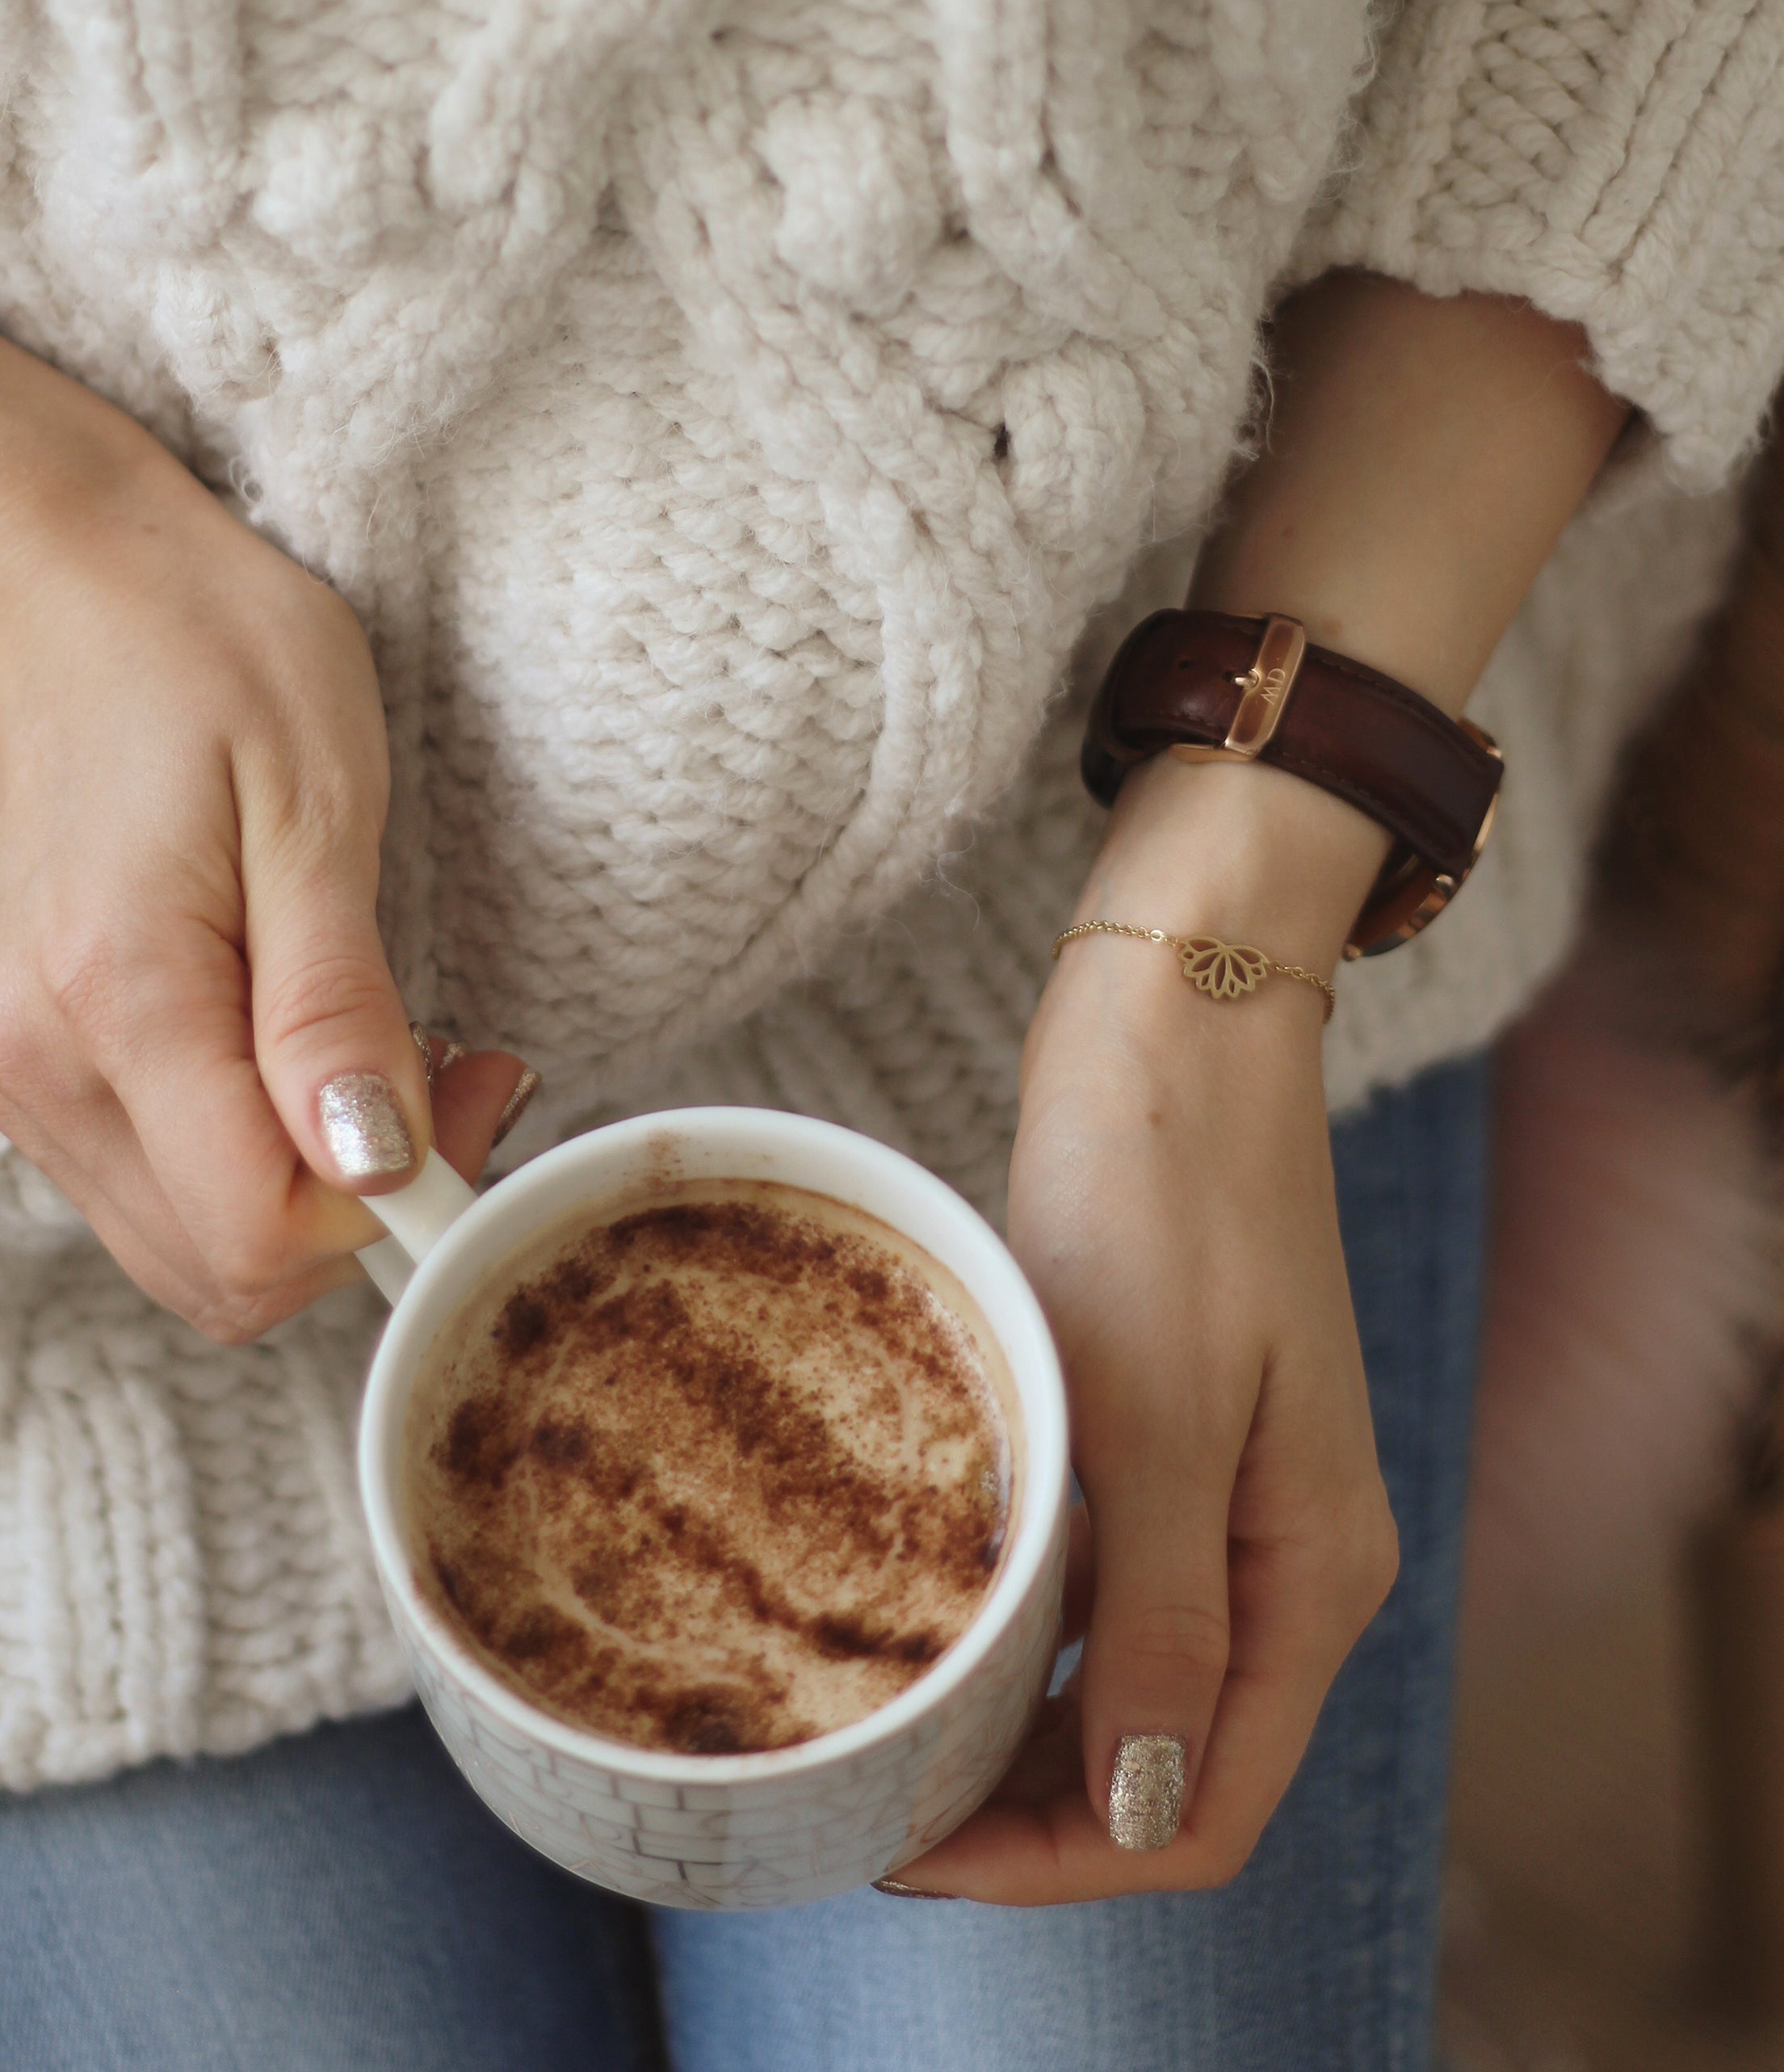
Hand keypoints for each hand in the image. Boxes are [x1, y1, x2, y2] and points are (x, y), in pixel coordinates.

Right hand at [0, 342, 530, 1339]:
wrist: (45, 561)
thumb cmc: (193, 642)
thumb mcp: (311, 798)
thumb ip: (333, 1002)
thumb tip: (373, 1163)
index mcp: (117, 998)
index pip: (263, 1233)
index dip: (396, 1205)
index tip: (474, 1091)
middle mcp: (29, 1060)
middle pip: (213, 1268)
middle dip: (353, 1211)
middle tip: (445, 1074)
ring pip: (169, 1229)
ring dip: (291, 1181)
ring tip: (370, 1041)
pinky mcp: (1, 1040)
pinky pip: (126, 1164)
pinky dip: (222, 1144)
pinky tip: (280, 1039)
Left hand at [895, 756, 1399, 1901]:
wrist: (1176, 1015)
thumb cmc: (1169, 1191)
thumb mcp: (1160, 1414)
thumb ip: (1160, 1618)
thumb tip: (1136, 1813)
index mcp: (1313, 1570)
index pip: (1200, 1807)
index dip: (1058, 1863)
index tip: (910, 1846)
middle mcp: (1287, 1556)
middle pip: (1163, 1762)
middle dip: (1027, 1816)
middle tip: (870, 1800)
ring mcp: (1231, 1497)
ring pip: (1126, 1684)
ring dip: (1017, 1732)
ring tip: (882, 1729)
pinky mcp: (1171, 1436)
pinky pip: (1102, 1588)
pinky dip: (1023, 1633)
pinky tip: (928, 1616)